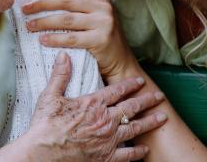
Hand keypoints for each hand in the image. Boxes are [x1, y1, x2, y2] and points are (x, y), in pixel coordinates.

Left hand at [24, 0, 134, 79]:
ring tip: (29, 25)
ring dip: (44, 21)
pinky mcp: (101, 39)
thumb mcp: (92, 17)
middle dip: (42, 3)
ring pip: (66, 19)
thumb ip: (74, 7)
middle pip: (65, 0)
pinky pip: (72, 38)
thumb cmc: (99, 39)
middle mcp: (102, 7)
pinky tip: (42, 40)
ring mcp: (103, 22)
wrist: (121, 63)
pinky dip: (55, 39)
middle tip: (25, 9)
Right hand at [24, 52, 166, 161]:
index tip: (140, 80)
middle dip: (147, 100)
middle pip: (132, 107)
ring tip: (162, 118)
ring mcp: (108, 140)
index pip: (117, 90)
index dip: (130, 84)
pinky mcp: (106, 157)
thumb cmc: (46, 126)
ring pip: (135, 128)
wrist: (44, 153)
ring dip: (150, 122)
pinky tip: (145, 149)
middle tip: (159, 96)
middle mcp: (106, 120)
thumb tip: (64, 56)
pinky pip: (128, 155)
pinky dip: (138, 151)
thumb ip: (60, 75)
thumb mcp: (50, 96)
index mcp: (93, 104)